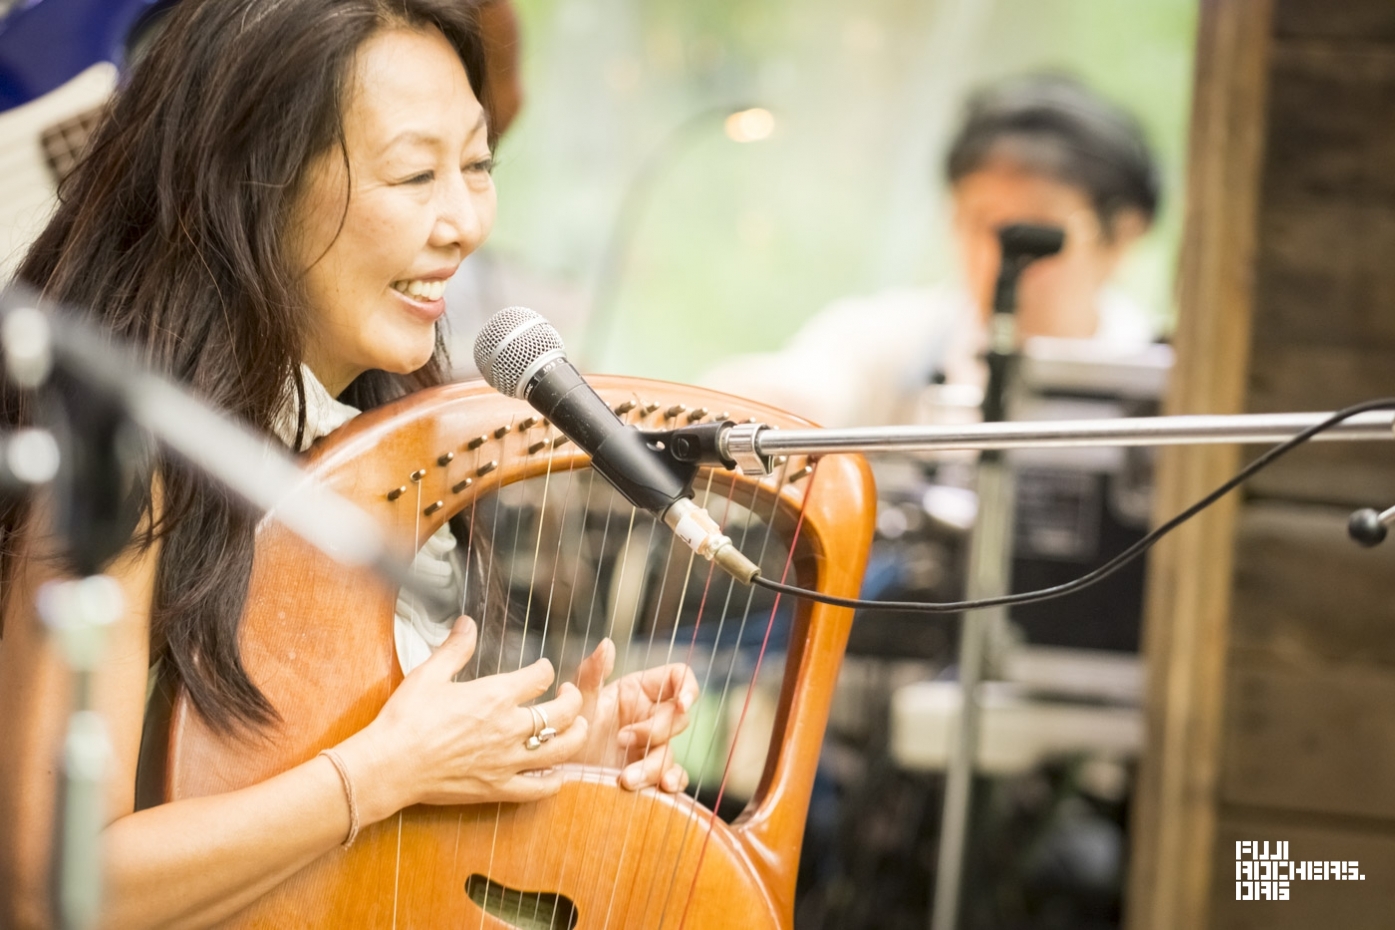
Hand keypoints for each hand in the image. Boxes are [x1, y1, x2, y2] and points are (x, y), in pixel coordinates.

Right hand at [338, 616, 587, 821]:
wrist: (389, 765)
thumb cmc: (406, 719)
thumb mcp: (429, 674)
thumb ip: (455, 649)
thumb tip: (466, 623)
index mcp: (495, 695)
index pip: (539, 677)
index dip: (545, 669)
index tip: (543, 669)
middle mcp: (509, 728)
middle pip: (563, 712)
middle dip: (573, 699)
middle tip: (568, 694)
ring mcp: (507, 761)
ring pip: (561, 749)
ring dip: (576, 735)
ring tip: (577, 727)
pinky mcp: (498, 788)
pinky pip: (539, 788)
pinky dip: (554, 780)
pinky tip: (557, 772)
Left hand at [574, 638, 698, 793]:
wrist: (556, 773)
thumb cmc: (566, 731)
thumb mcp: (577, 704)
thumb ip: (591, 675)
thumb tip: (606, 644)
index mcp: (639, 691)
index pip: (678, 678)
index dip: (687, 687)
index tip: (682, 703)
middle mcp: (649, 717)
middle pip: (678, 717)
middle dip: (654, 732)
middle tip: (621, 741)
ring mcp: (652, 747)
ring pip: (670, 752)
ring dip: (652, 766)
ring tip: (625, 779)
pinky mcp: (651, 773)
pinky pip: (675, 776)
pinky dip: (673, 781)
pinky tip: (663, 789)